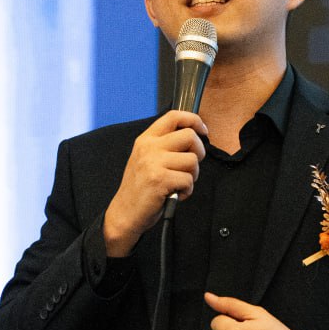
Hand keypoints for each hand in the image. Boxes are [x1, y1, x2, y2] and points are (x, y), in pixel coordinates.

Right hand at [104, 110, 207, 255]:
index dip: (194, 120)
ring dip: (192, 175)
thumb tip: (194, 135)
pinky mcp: (159, 180)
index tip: (203, 131)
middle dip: (199, 152)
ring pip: (192, 160)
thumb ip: (165, 145)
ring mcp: (153, 163)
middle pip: (190, 136)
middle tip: (190, 166)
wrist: (125, 213)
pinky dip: (187, 190)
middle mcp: (149, 147)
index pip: (174, 116)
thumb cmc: (141, 188)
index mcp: (146, 139)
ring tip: (179, 184)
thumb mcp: (147, 159)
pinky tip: (175, 194)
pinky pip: (188, 180)